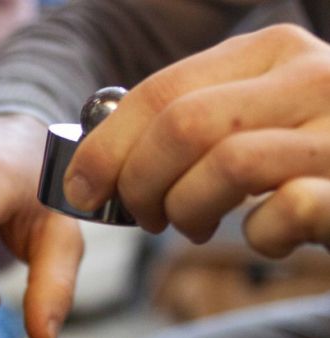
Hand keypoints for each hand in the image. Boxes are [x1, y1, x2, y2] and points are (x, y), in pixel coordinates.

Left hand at [64, 24, 329, 257]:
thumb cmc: (312, 158)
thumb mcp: (254, 116)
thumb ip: (192, 120)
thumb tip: (95, 157)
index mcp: (272, 52)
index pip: (160, 92)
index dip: (106, 147)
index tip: (80, 190)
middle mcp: (315, 76)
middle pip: (184, 126)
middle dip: (139, 183)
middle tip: (143, 216)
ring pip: (229, 164)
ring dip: (188, 209)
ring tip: (191, 226)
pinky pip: (284, 212)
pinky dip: (257, 236)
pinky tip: (266, 236)